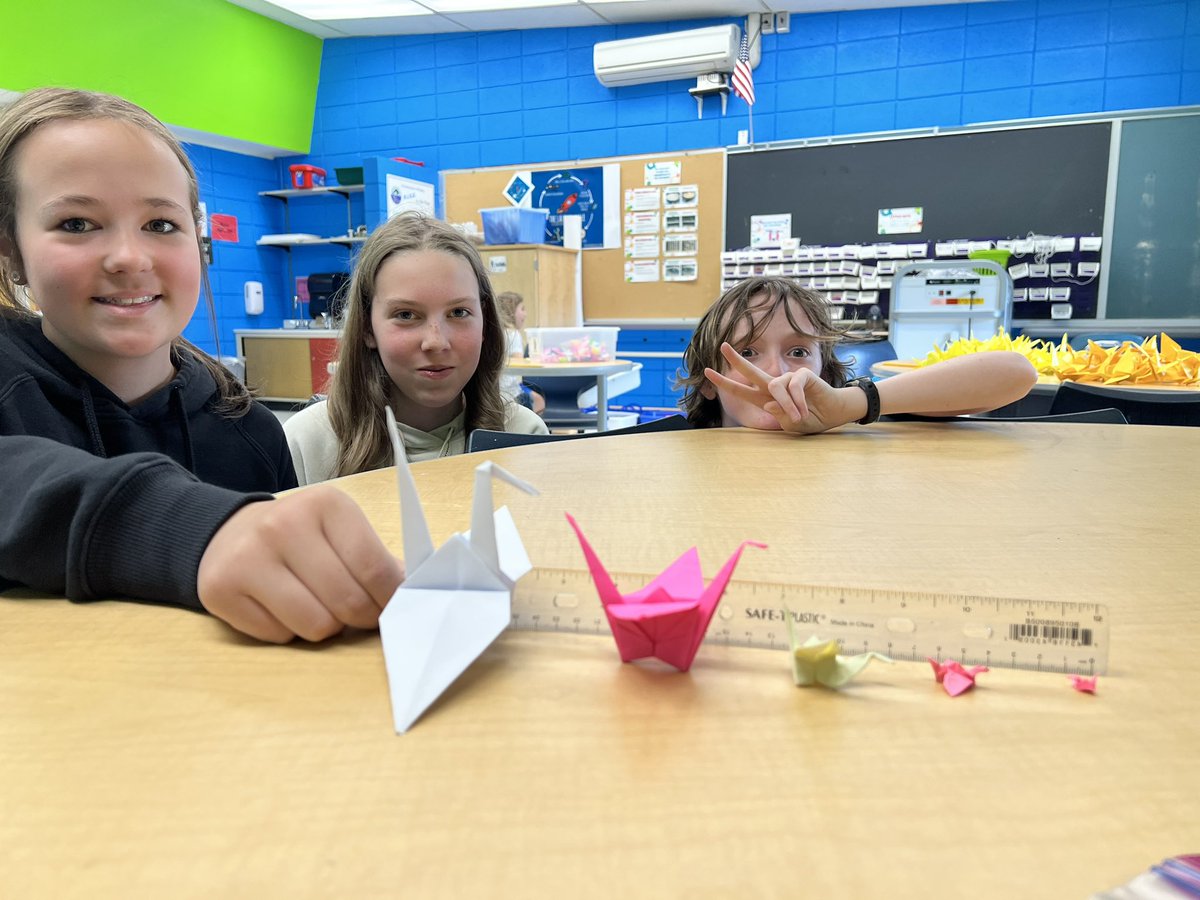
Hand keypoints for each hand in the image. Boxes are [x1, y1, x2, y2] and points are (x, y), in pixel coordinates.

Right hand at [197, 486, 403, 642]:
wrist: (225, 532)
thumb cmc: (299, 536)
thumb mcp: (339, 529)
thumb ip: (375, 559)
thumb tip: (411, 592)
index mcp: (325, 505)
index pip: (373, 567)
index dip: (389, 598)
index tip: (391, 606)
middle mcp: (283, 526)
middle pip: (347, 601)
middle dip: (361, 617)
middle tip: (358, 614)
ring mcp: (248, 557)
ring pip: (315, 625)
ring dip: (324, 627)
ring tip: (317, 606)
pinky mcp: (220, 590)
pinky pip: (278, 636)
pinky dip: (288, 631)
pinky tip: (280, 608)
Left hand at [704, 342, 861, 434]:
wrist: (831, 415)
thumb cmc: (809, 420)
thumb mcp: (789, 424)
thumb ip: (777, 415)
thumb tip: (767, 403)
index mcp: (765, 398)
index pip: (741, 390)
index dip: (724, 383)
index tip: (707, 372)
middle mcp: (773, 386)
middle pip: (751, 371)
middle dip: (736, 359)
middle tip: (723, 346)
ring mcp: (787, 379)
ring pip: (775, 387)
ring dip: (787, 405)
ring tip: (799, 416)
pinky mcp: (801, 375)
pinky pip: (793, 386)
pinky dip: (797, 400)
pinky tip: (804, 409)